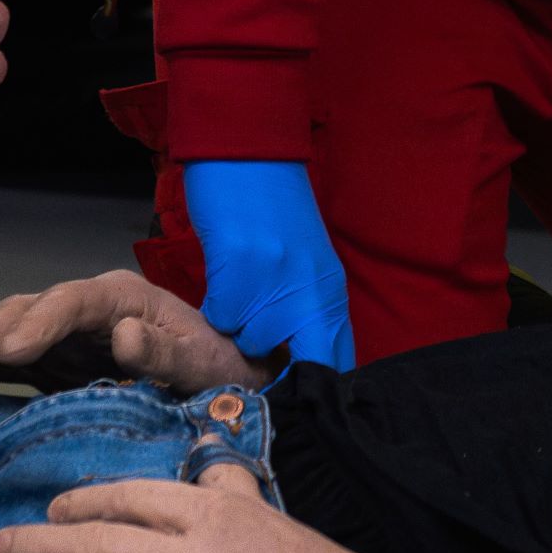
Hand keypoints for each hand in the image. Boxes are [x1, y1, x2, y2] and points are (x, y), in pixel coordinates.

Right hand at [0, 273, 267, 395]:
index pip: (71, 301)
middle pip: (25, 311)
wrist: (226, 381)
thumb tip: (122, 335)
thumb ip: (166, 351)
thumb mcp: (205, 362)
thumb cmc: (220, 367)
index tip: (10, 350)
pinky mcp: (48, 359)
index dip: (38, 323)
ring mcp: (62, 331)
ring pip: (3, 327)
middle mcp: (84, 306)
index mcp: (122, 296)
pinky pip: (0, 356)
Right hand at [183, 159, 356, 368]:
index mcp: (330, 292)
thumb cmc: (273, 210)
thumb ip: (306, 311)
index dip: (317, 388)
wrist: (247, 153)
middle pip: (299, 366)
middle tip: (258, 366)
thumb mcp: (305, 265)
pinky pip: (219, 316)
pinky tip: (222, 274)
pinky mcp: (239, 270)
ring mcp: (275, 283)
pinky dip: (214, 305)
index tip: (296, 399)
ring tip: (237, 293)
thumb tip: (299, 363)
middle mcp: (310, 293)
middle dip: (278, 376)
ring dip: (237, 329)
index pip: (337, 362)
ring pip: (249, 340)